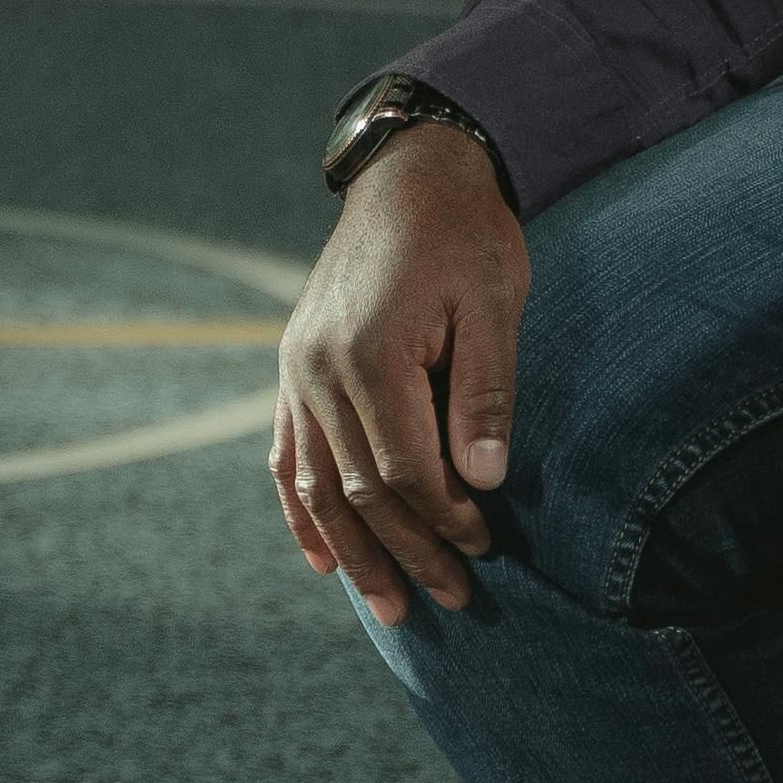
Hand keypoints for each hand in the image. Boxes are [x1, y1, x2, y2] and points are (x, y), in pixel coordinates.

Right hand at [273, 123, 528, 622]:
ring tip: (389, 607)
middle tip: (453, 599)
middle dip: (408, 551)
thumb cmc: (466, 237)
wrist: (409, 175)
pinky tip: (321, 560)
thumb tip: (484, 483)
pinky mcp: (293, 369)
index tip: (485, 550)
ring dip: (353, 552)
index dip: (444, 519)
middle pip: (360, 488)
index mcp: (370, 354)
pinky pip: (289, 456)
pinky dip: (301, 513)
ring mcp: (297, 372)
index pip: (406, 469)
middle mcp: (319, 370)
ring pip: (318, 485)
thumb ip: (486, 393)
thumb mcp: (493, 303)